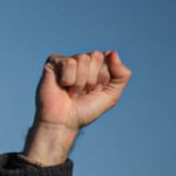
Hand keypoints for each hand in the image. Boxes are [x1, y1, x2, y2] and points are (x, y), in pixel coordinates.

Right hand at [23, 49, 131, 165]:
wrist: (63, 123)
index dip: (103, 77)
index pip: (109, 58)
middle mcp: (83, 61)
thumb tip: (113, 53)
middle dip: (91, 78)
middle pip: (96, 56)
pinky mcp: (53, 63)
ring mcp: (67, 61)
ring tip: (71, 92)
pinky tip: (62, 86)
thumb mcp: (111, 96)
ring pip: (82, 59)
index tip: (95, 90)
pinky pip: (69, 62)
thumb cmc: (84, 111)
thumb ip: (122, 75)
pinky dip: (67, 78)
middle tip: (82, 92)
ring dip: (78, 82)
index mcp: (97, 66)